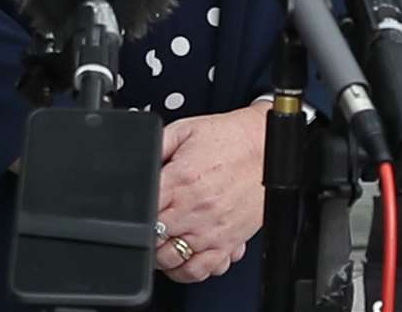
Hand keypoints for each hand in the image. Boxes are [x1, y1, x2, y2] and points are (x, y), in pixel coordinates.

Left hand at [155, 103, 268, 283]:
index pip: (144, 211)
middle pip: (155, 240)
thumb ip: (157, 146)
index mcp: (181, 180)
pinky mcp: (229, 243)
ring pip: (174, 262)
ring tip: (163, 243)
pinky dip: (189, 270)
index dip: (136, 213)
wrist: (264, 147)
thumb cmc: (228, 138)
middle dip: (147, 234)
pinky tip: (186, 254)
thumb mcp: (184, 130)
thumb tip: (139, 159)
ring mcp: (212, 230)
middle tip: (150, 224)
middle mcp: (195, 209)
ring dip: (163, 256)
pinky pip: (202, 271)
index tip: (139, 208)